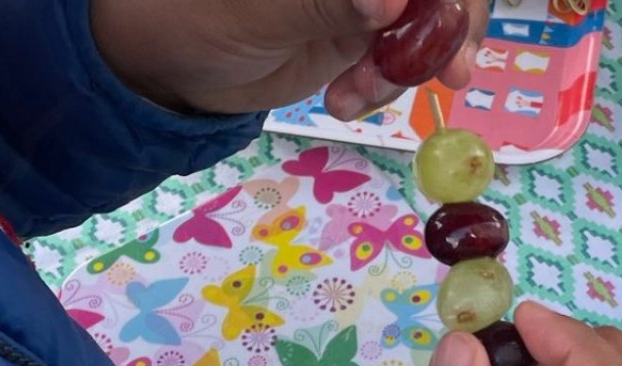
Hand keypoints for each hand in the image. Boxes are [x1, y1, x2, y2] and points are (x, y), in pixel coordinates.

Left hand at [91, 0, 489, 119]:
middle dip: (452, 20)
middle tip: (452, 71)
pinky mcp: (366, 31)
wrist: (169, 66)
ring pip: (434, 19)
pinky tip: (348, 100)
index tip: (445, 16)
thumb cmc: (191, 14)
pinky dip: (390, 85)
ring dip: (416, 63)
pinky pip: (406, 57)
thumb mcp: (256, 11)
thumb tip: (389, 1)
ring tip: (363, 94)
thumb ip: (325, 2)